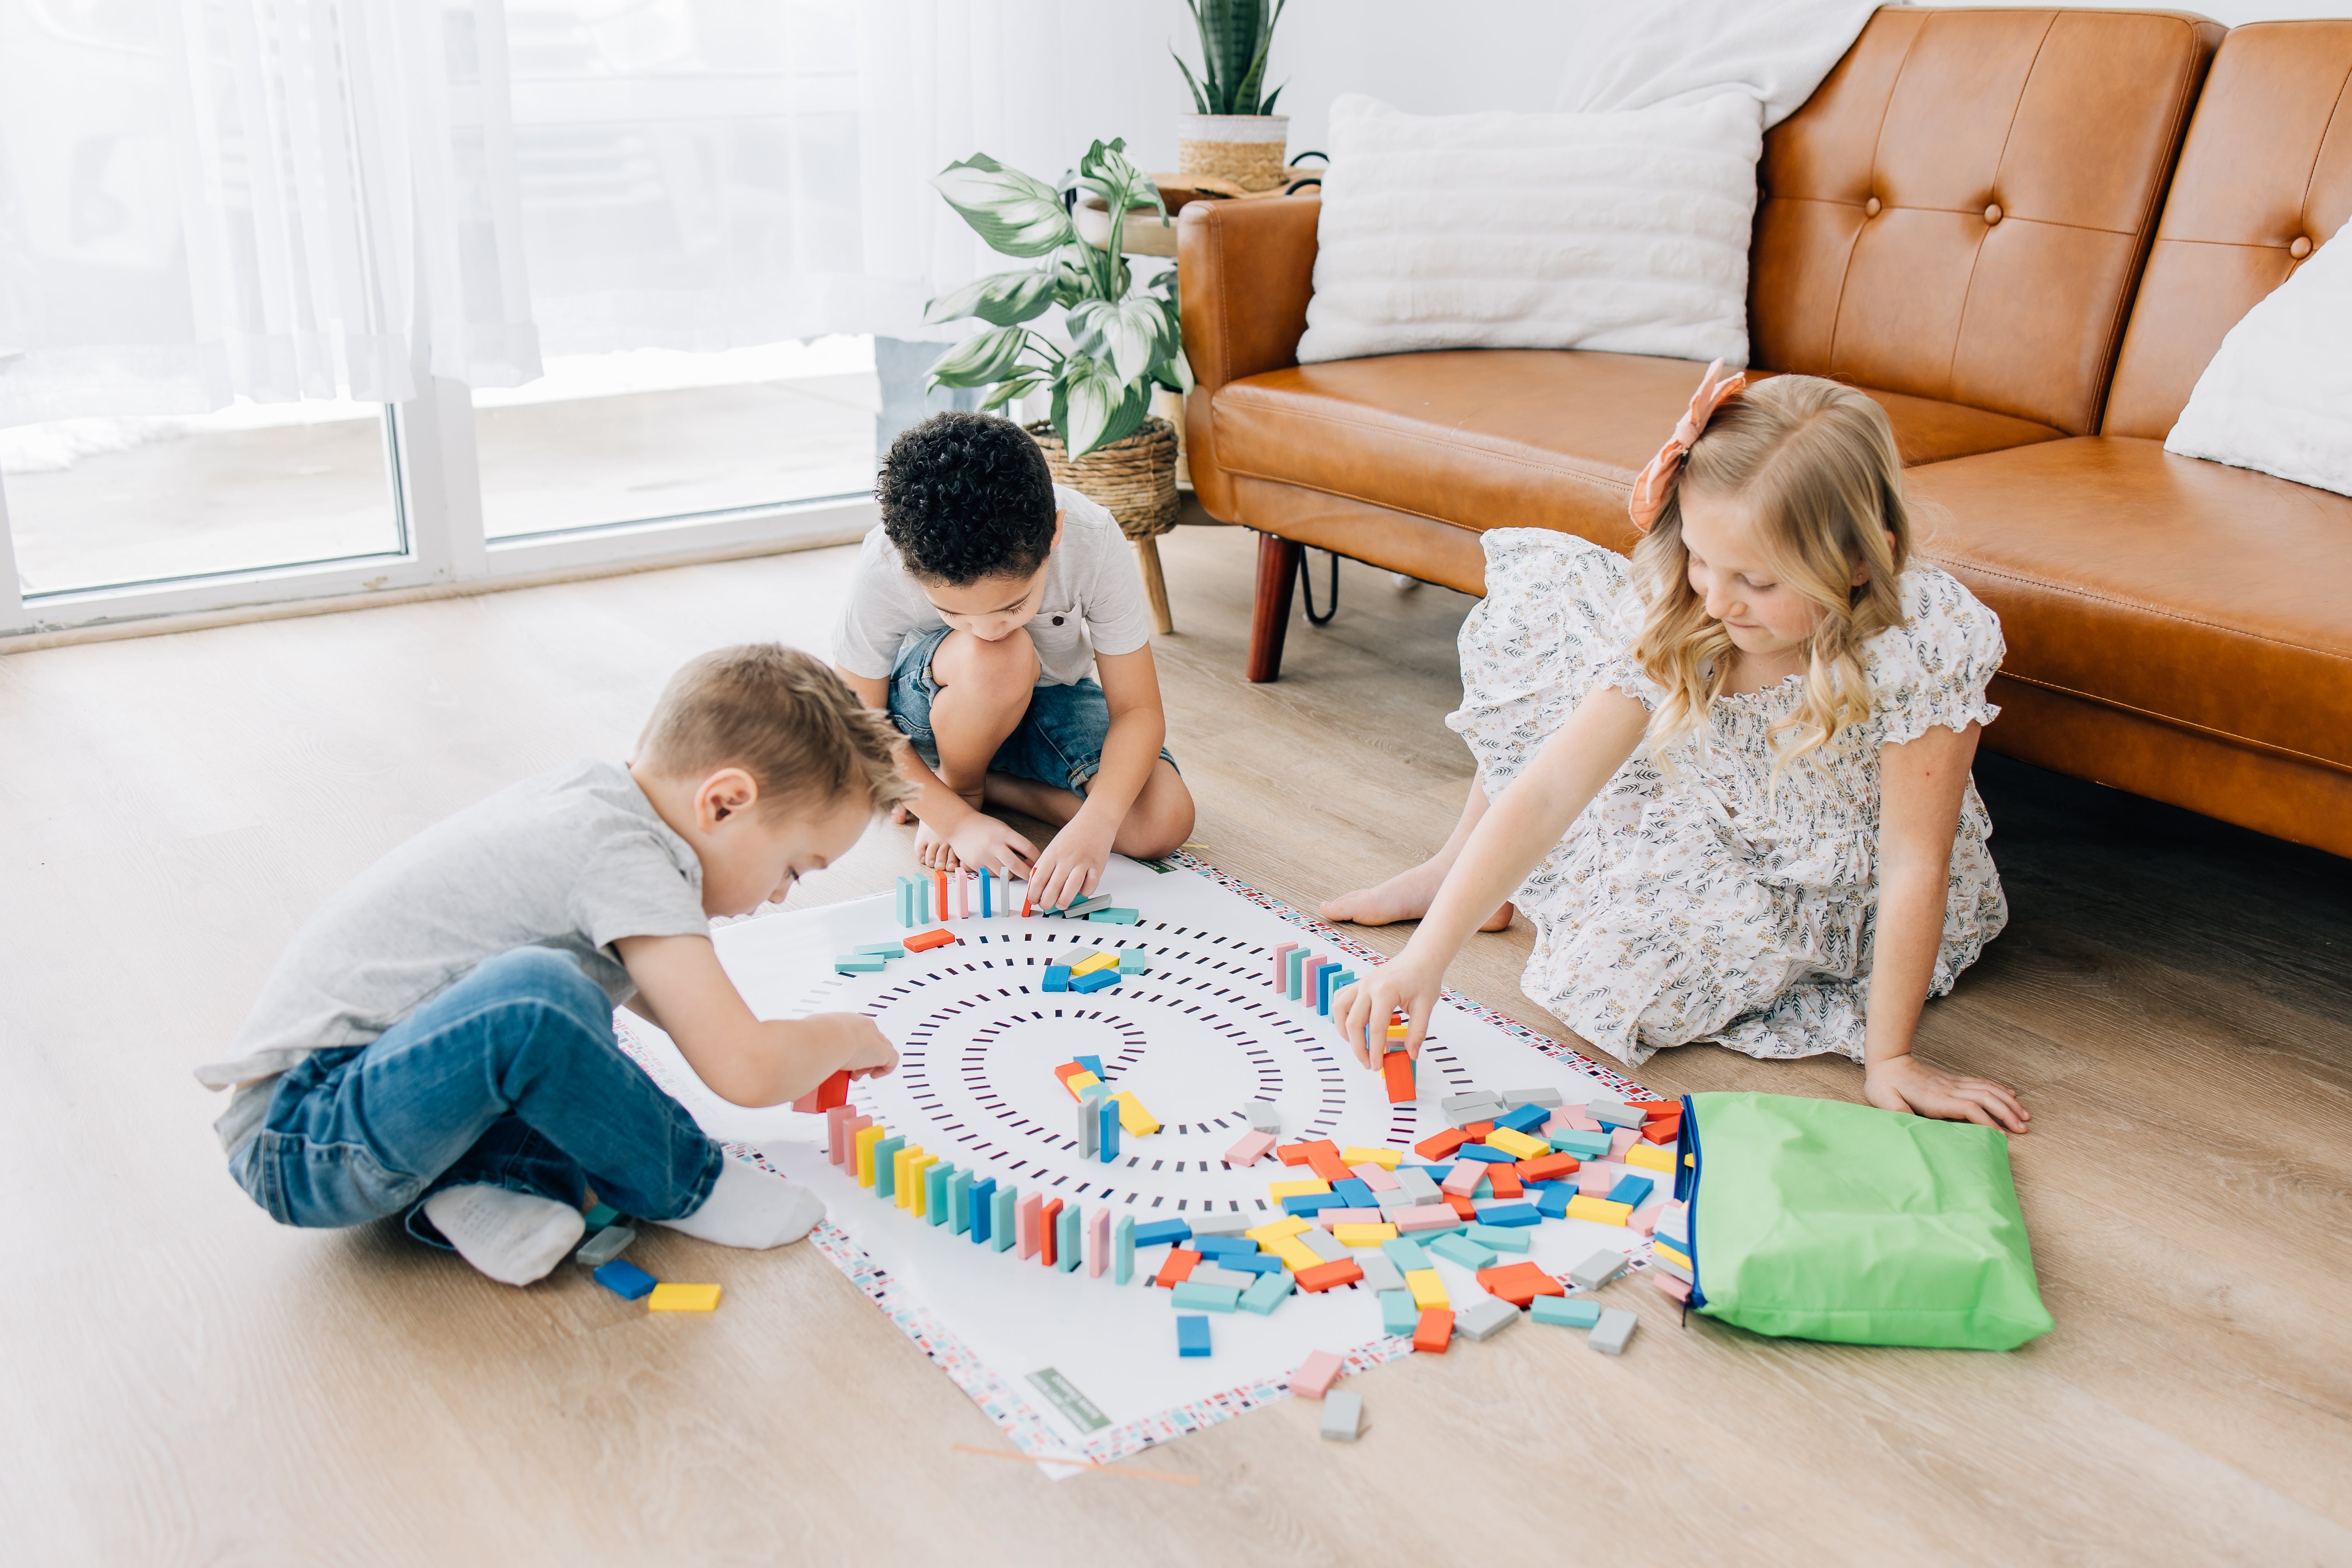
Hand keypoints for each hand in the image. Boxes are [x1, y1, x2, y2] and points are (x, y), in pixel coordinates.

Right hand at [805, 1012, 898, 1079]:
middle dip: (860, 1059)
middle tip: (849, 1070)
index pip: (855, 1034)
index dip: (851, 1050)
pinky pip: (892, 1061)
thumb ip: (809, 1039)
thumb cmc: (814, 1036)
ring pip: (881, 1052)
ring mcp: (875, 1038)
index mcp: (848, 1021)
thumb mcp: (809, 1034)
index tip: (841, 1061)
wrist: (825, 1040)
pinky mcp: (883, 1052)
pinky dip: (884, 1070)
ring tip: (856, 1074)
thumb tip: (796, 1045)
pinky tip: (872, 1075)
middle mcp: (864, 1026)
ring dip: (869, 1065)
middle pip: (870, 1043)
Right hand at [916, 809, 1036, 879]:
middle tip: (1032, 879)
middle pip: (1016, 865)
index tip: (1039, 863)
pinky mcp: (975, 864)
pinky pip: (992, 875)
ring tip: (1011, 869)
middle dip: (1027, 874)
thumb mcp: (1003, 829)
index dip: (1036, 858)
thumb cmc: (985, 827)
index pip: (1027, 848)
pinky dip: (997, 874)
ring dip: (1011, 874)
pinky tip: (995, 865)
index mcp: (1005, 834)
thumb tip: (1031, 861)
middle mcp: (994, 845)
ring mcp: (984, 856)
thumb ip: (1016, 843)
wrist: (959, 825)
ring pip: (1005, 874)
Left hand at [1028, 809, 1115, 912]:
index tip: (1033, 900)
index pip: (1038, 880)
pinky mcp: (1097, 866)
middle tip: (1046, 906)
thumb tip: (1034, 886)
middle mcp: (1066, 859)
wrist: (1095, 820)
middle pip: (1052, 888)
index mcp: (1052, 854)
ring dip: (1064, 901)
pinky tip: (1082, 892)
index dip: (1033, 894)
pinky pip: (1090, 885)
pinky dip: (1086, 892)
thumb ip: (1044, 865)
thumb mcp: (1053, 847)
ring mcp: (1082, 863)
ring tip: (1061, 904)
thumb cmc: (1073, 835)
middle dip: (1047, 903)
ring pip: (1071, 889)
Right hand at [1332, 950, 1444, 1068]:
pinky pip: (1340, 999)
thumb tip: (1411, 1054)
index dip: (1374, 1051)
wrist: (1421, 957)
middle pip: (1353, 1023)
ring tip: (1356, 1045)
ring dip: (1344, 1031)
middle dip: (1358, 1047)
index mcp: (1385, 992)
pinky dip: (1341, 1014)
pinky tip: (1351, 1025)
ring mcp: (1361, 983)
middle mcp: (1368, 986)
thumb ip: (1417, 1032)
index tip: (1376, 1065)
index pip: (1375, 1029)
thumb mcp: (1425, 1007)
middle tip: (1367, 1062)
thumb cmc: (1423, 977)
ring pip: (1339, 1010)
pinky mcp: (1359, 983)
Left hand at [1864, 1053, 2027, 1132]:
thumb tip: (1908, 1123)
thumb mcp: (1884, 1100)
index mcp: (1936, 1098)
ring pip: (1988, 1090)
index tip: (2002, 1135)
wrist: (1888, 1061)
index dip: (1987, 1122)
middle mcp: (1950, 1089)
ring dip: (2008, 1102)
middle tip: (2023, 1128)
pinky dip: (1998, 1088)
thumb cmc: (1885, 1084)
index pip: (1970, 1108)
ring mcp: (1953, 1083)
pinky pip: (1981, 1083)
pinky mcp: (1953, 1080)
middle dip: (2007, 1113)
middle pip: (1987, 1098)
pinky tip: (2010, 1094)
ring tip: (2024, 1115)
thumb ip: (1898, 1111)